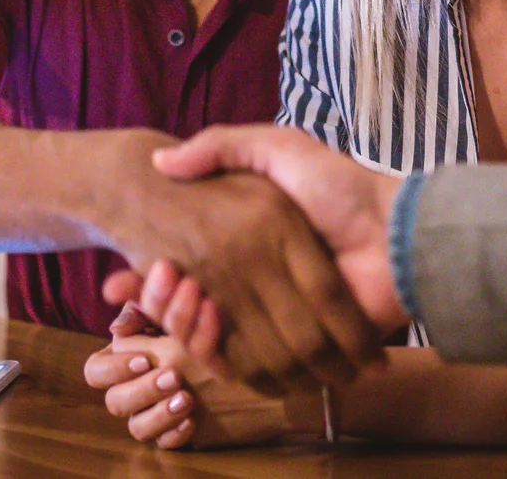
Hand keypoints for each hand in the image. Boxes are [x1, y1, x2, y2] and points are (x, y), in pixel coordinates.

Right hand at [83, 310, 303, 448]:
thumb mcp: (176, 297)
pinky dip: (175, 433)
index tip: (146, 357)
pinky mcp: (174, 429)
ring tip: (187, 398)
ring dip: (159, 413)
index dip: (114, 367)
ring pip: (137, 426)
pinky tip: (192, 420)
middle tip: (174, 375)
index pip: (96, 370)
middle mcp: (133, 388)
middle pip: (114, 401)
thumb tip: (112, 288)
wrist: (247, 347)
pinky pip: (164, 443)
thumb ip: (145, 291)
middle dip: (142, 390)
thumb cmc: (202, 314)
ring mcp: (153, 411)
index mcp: (125, 357)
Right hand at [87, 130, 382, 395]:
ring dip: (173, 320)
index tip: (114, 275)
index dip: (149, 276)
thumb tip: (163, 159)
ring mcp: (272, 320)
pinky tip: (193, 316)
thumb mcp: (276, 147)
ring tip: (157, 293)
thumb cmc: (338, 185)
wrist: (391, 230)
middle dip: (151, 300)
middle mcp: (257, 287)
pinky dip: (208, 348)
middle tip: (116, 289)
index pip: (185, 269)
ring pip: (205, 335)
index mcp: (251, 249)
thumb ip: (223, 145)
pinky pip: (237, 362)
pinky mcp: (290, 348)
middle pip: (188, 306)